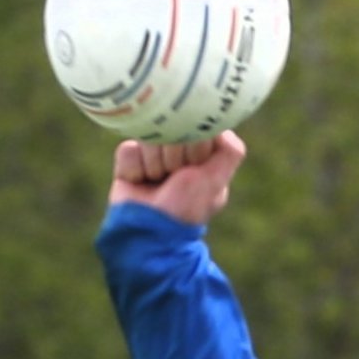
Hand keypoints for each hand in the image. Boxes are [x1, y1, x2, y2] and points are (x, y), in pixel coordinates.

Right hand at [109, 131, 246, 224]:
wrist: (149, 233)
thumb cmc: (185, 209)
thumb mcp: (215, 180)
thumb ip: (229, 152)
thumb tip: (220, 126)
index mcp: (203, 153)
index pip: (196, 128)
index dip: (195, 149)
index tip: (194, 170)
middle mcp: (179, 149)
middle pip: (171, 131)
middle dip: (173, 159)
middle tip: (174, 180)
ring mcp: (153, 153)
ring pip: (148, 139)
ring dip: (153, 166)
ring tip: (156, 184)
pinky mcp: (130, 160)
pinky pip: (128, 150)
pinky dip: (134, 170)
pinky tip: (139, 183)